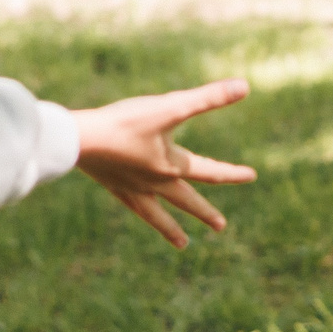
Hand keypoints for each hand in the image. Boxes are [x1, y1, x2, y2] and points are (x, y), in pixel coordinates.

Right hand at [69, 78, 256, 247]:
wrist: (81, 140)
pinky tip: (140, 210)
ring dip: (173, 228)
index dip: (232, 172)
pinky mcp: (112, 186)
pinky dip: (144, 213)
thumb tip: (245, 86)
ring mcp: (133, 188)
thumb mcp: (170, 106)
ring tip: (183, 245)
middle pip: (187, 200)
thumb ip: (208, 98)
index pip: (210, 170)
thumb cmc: (125, 122)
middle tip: (221, 227)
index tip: (252, 176)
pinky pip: (133, 206)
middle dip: (205, 212)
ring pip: (159, 215)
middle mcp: (156, 182)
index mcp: (172, 165)